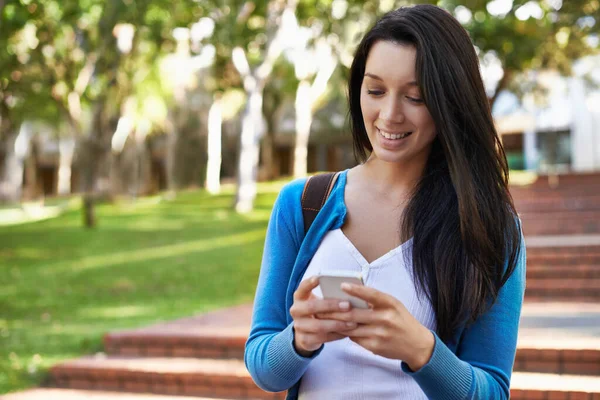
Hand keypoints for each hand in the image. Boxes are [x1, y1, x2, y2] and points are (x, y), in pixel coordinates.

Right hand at [290, 276, 356, 356]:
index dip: (309, 283)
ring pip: (319, 325)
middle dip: (331, 306)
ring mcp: (299, 326)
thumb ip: (327, 296)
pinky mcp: (305, 340)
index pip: (302, 288)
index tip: (319, 277)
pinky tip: (348, 332)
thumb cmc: (317, 312)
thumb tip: (349, 290)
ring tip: (353, 322)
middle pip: (312, 307)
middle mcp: (296, 310)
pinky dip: (337, 335)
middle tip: (348, 305)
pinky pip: (323, 338)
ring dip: (337, 324)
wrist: (305, 333)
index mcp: (299, 298)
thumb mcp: (317, 301)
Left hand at [318, 283, 433, 370]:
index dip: (356, 290)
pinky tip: (336, 328)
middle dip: (335, 311)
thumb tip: (350, 293)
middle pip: (355, 314)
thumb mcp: (393, 304)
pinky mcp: (374, 347)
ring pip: (351, 327)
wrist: (416, 344)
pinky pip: (355, 338)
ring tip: (323, 317)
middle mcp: (385, 319)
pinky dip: (345, 332)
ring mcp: (380, 334)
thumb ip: (375, 299)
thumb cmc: (401, 319)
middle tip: (321, 306)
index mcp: (390, 304)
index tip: (342, 285)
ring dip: (336, 323)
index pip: (371, 294)